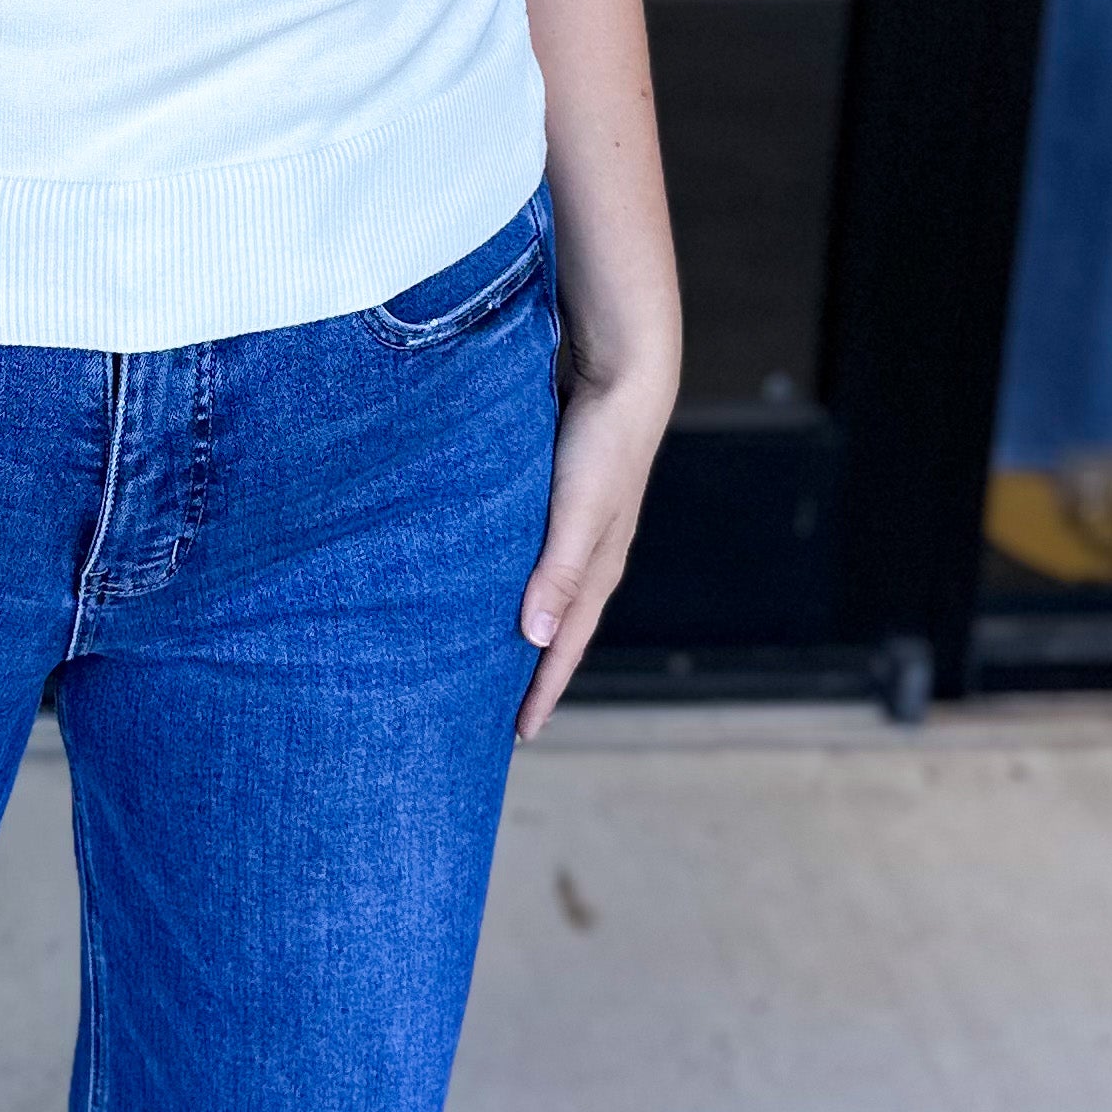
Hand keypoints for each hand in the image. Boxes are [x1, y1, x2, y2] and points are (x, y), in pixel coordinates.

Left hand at [517, 357, 674, 739]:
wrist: (625, 377)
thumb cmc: (601, 444)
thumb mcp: (577, 512)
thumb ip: (558, 572)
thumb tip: (537, 640)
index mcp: (597, 571)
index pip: (565, 647)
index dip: (542, 690)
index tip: (519, 735)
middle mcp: (590, 559)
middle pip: (558, 630)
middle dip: (532, 672)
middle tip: (494, 710)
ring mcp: (577, 530)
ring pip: (545, 594)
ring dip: (523, 627)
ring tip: (487, 654)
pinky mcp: (561, 500)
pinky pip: (535, 556)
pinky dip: (516, 581)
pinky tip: (490, 580)